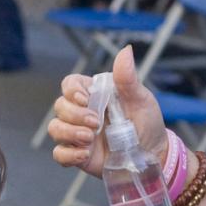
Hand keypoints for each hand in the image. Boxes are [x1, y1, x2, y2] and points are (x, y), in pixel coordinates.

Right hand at [48, 45, 166, 176]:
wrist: (151, 152)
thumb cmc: (145, 122)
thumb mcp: (140, 98)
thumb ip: (127, 77)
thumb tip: (126, 51)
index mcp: (93, 95)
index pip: (69, 84)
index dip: (71, 91)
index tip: (85, 99)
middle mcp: (80, 113)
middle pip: (59, 106)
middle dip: (74, 115)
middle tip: (95, 123)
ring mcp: (76, 134)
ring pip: (54, 128)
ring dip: (69, 133)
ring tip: (90, 138)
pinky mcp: (76, 154)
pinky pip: (58, 154)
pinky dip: (68, 154)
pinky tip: (85, 154)